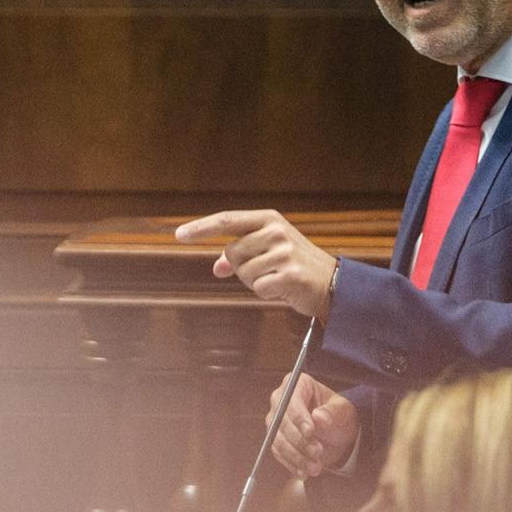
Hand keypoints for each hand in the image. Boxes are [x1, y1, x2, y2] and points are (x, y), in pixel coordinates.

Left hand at [174, 210, 336, 318]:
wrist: (332, 282)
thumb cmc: (294, 265)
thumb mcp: (268, 252)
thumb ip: (241, 255)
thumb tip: (217, 268)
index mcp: (268, 219)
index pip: (227, 220)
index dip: (201, 228)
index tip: (179, 235)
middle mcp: (276, 230)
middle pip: (232, 254)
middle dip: (241, 268)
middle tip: (266, 270)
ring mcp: (285, 251)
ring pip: (243, 273)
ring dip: (255, 282)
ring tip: (277, 278)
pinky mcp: (291, 274)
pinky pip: (258, 288)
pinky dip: (267, 293)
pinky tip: (283, 288)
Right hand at [268, 374, 357, 478]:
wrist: (337, 433)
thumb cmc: (339, 415)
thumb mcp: (343, 411)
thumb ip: (332, 413)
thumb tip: (319, 417)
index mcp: (297, 385)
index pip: (291, 401)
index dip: (299, 418)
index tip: (311, 431)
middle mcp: (281, 401)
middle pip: (281, 422)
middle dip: (299, 440)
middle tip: (317, 451)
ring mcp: (275, 421)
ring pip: (278, 440)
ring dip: (296, 456)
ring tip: (315, 467)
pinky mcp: (275, 439)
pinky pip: (278, 453)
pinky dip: (292, 464)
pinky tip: (305, 472)